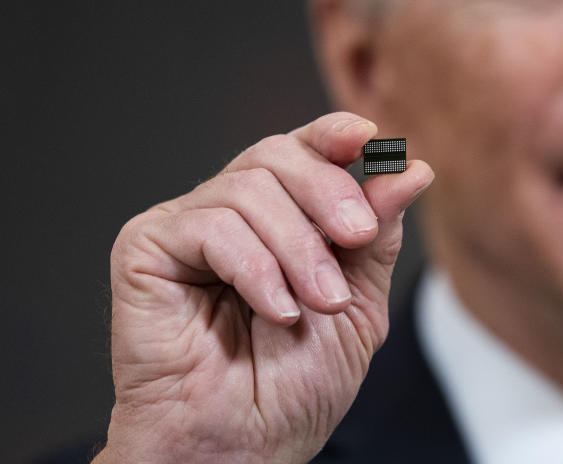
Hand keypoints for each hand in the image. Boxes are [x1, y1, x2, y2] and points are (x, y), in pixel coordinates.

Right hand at [94, 112, 433, 463]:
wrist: (245, 446)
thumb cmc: (293, 385)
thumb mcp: (360, 301)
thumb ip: (379, 234)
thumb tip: (412, 168)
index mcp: (281, 217)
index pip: (304, 150)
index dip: (335, 134)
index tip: (372, 138)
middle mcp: (233, 213)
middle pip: (277, 154)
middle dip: (328, 192)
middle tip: (356, 238)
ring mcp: (188, 227)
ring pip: (249, 187)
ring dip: (298, 248)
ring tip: (317, 302)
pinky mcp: (147, 248)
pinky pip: (210, 226)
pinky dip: (256, 267)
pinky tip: (275, 309)